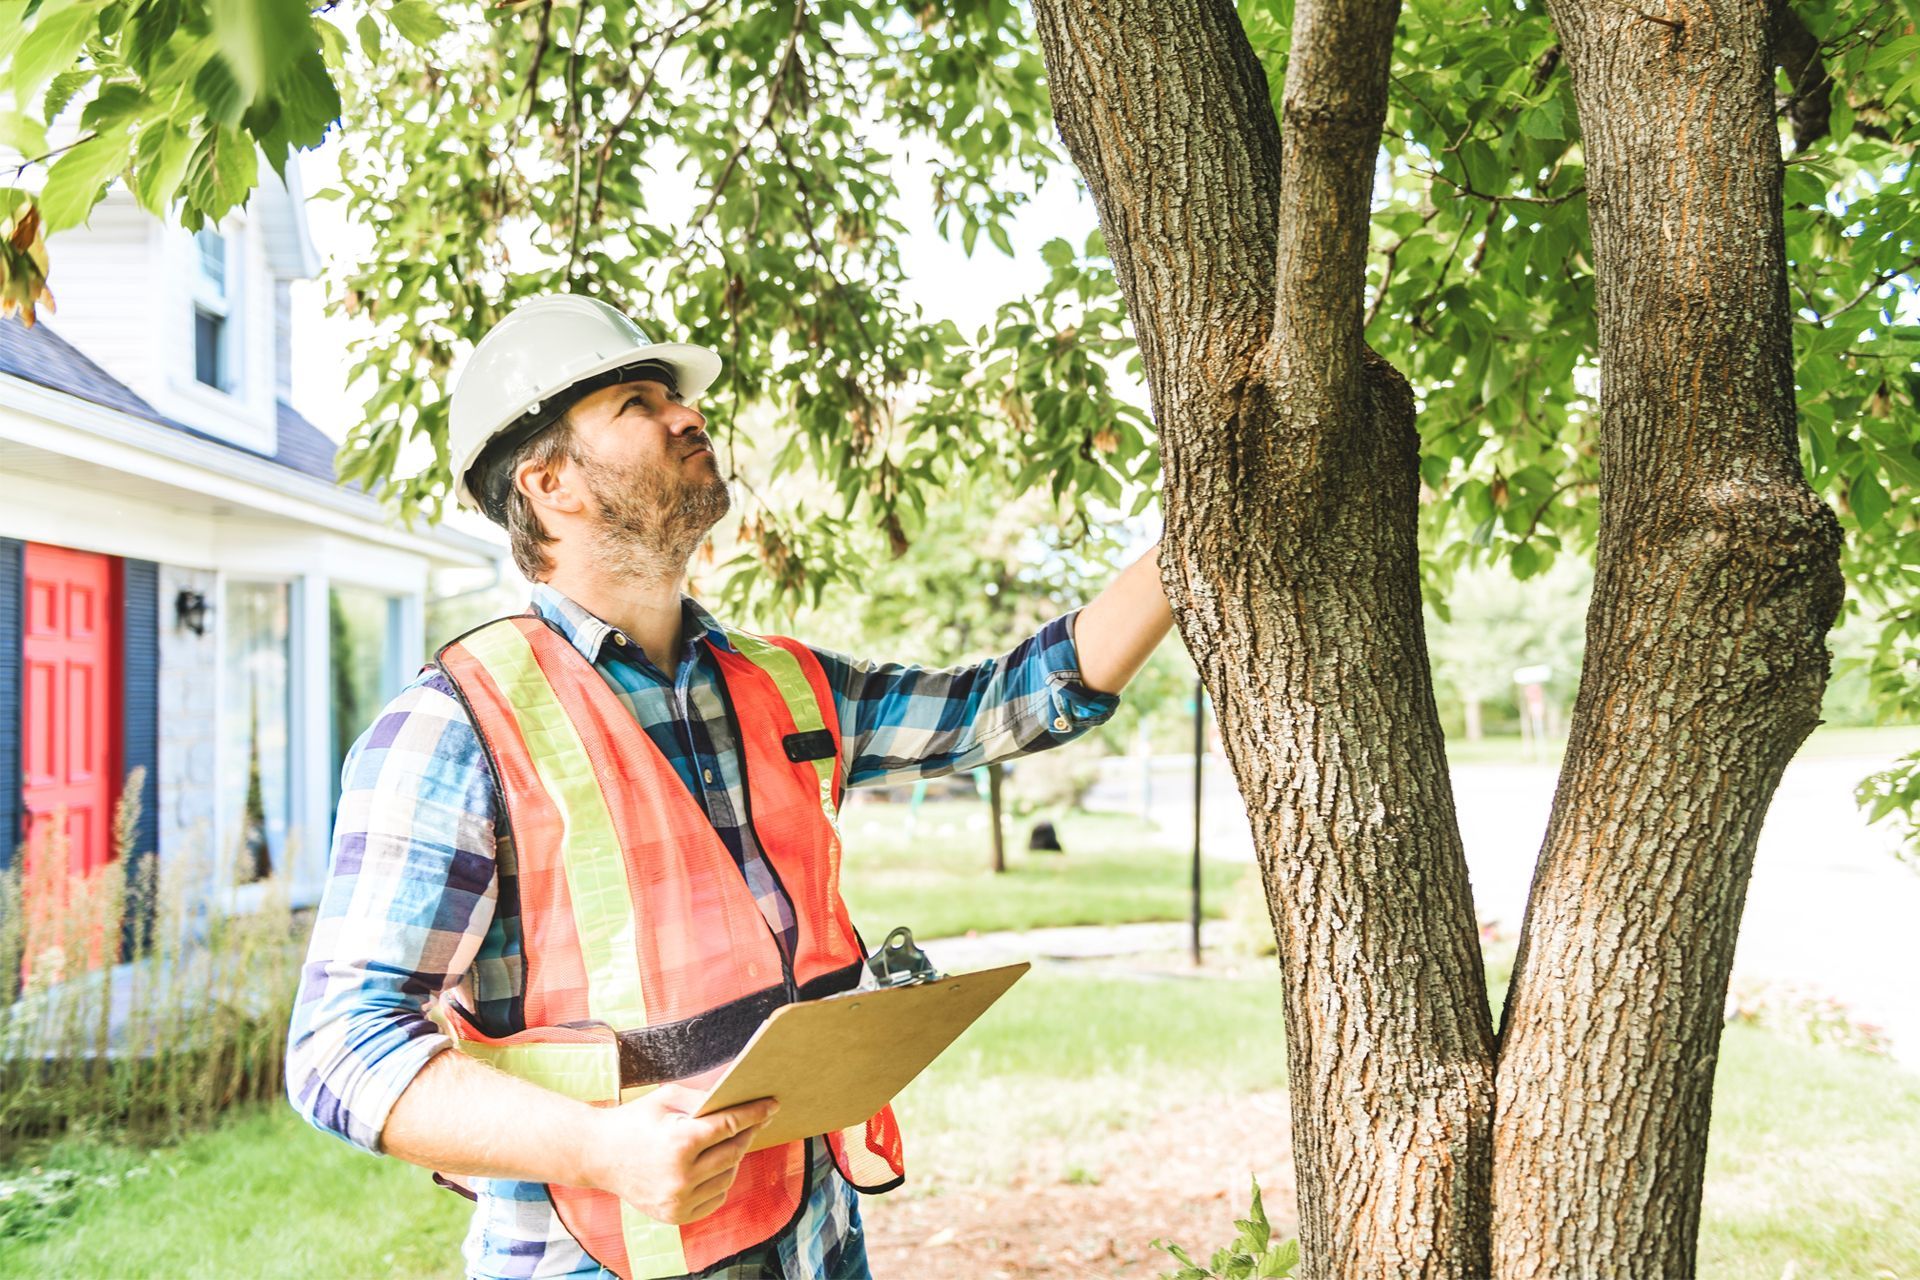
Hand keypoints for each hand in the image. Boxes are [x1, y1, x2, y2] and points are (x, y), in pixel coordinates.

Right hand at [581, 1085, 779, 1224]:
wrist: (597, 1156)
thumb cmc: (634, 1120)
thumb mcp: (666, 1098)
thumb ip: (703, 1097)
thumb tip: (739, 1096)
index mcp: (679, 1142)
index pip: (730, 1126)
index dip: (754, 1113)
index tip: (772, 1104)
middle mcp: (681, 1176)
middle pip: (734, 1152)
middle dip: (748, 1133)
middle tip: (758, 1120)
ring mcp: (678, 1200)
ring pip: (728, 1176)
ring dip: (734, 1158)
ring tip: (730, 1143)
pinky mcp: (676, 1216)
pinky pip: (715, 1197)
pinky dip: (720, 1181)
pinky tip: (713, 1166)